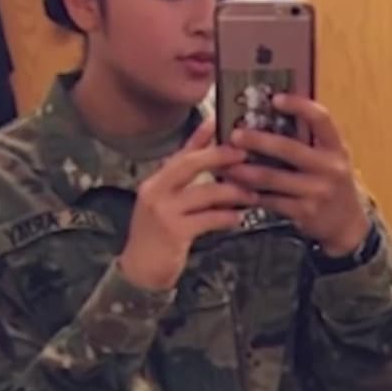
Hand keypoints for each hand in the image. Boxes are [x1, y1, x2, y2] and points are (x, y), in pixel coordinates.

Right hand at [119, 117, 256, 289]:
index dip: (202, 136)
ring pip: (205, 192)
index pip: (182, 153)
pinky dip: (226, 217)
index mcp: (156, 181)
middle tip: (244, 154)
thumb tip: (205, 155)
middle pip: (190, 163)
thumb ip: (185, 180)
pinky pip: (208, 218)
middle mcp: (155, 191)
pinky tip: (238, 217)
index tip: (221, 121)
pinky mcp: (174, 231)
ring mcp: (163, 211)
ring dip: (233, 191)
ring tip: (251, 194)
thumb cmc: (158, 234)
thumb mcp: (166, 201)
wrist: (140, 269)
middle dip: (220, 156)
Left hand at [224, 94, 370, 255]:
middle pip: (289, 149)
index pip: (321, 119)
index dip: (299, 105)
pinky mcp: (304, 212)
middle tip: (234, 134)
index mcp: (336, 147)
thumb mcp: (330, 158)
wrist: (347, 225)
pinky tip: (235, 187)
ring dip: (244, 171)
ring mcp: (317, 191)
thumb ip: (310, 140)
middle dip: (257, 140)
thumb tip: (271, 115)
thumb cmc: (332, 183)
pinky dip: (250, 193)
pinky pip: (270, 200)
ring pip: (272, 178)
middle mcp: (330, 168)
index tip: (276, 98)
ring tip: (224, 164)